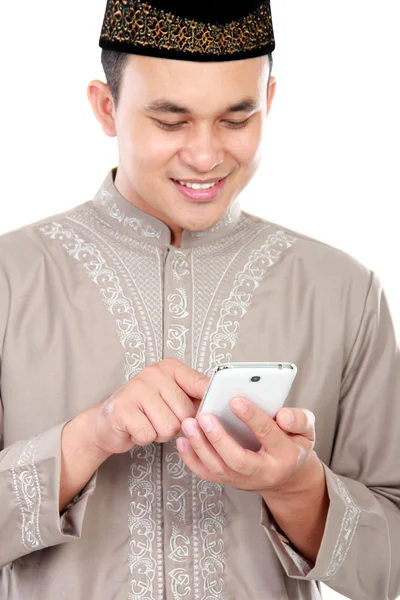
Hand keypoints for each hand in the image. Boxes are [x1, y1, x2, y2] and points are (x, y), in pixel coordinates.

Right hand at [88, 358, 208, 457]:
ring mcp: (136, 388)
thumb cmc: (145, 410)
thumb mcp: (173, 396)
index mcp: (171, 367)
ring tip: (148, 423)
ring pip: (169, 426)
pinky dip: (144, 438)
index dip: (206, 405)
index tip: (206, 413)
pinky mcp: (122, 408)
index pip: (201, 385)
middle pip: (186, 412)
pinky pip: (149, 434)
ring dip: (160, 433)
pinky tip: (136, 428)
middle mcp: (154, 373)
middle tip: (160, 418)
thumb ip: (194, 397)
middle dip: (177, 424)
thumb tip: (220, 404)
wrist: (108, 422)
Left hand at [177, 398, 316, 494]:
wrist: (287, 476)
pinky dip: (192, 459)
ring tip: (189, 423)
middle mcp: (263, 472)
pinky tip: (182, 440)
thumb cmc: (293, 444)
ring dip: (200, 446)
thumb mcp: (306, 431)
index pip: (268, 435)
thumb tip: (283, 415)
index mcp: (286, 455)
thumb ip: (299, 419)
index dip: (252, 417)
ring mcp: (244, 480)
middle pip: (238, 460)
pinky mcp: (228, 481)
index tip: (235, 399)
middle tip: (204, 416)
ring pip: (219, 468)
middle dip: (219, 438)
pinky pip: (207, 474)